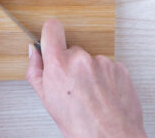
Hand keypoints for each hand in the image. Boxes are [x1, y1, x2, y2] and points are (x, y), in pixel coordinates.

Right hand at [26, 19, 145, 137]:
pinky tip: (103, 95)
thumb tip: (34, 52)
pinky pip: (108, 67)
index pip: (52, 28)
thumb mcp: (46, 100)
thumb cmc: (80, 126)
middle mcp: (81, 59)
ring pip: (91, 60)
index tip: (52, 39)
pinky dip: (106, 79)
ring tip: (91, 95)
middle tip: (73, 86)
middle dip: (71, 64)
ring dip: (90, 73)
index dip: (50, 34)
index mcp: (59, 64)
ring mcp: (103, 62)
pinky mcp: (120, 68)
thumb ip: (36, 70)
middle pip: (72, 50)